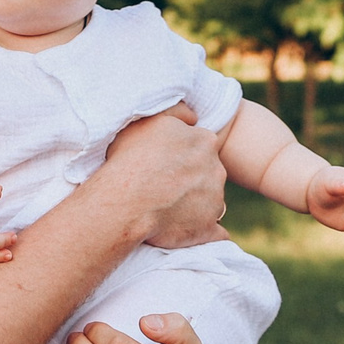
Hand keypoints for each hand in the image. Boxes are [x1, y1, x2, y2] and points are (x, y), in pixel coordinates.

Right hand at [103, 106, 228, 249]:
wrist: (126, 201)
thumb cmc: (131, 158)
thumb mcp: (150, 120)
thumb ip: (177, 111)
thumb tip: (194, 116)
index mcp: (205, 142)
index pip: (200, 147)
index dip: (182, 156)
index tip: (165, 163)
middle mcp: (216, 170)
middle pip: (207, 173)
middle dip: (191, 179)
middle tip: (164, 185)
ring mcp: (215, 201)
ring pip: (209, 201)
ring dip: (194, 204)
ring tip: (166, 208)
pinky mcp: (208, 228)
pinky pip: (215, 232)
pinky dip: (204, 230)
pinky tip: (187, 229)